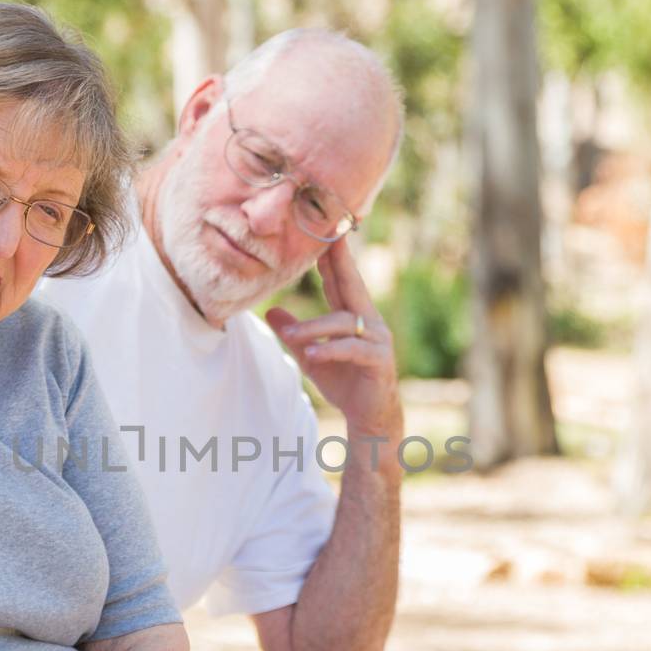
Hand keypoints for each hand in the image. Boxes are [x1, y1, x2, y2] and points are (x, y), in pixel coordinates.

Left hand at [265, 239, 402, 440]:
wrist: (370, 419)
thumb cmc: (344, 383)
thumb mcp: (311, 355)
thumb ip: (294, 333)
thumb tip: (270, 311)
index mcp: (354, 316)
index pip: (340, 281)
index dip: (331, 257)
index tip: (323, 230)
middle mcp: (370, 322)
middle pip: (352, 285)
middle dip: (340, 260)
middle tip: (328, 238)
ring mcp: (378, 340)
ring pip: (343, 323)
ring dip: (314, 327)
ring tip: (290, 336)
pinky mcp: (379, 361)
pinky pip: (352, 350)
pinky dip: (331, 350)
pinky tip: (312, 354)